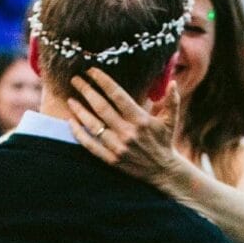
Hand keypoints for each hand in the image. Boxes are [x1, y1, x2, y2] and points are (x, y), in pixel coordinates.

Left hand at [66, 68, 182, 186]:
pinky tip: (71, 122)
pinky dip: (79, 133)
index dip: (103, 81)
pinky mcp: (111, 159)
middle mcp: (128, 132)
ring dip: (79, 110)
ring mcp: (118, 146)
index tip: (91, 71)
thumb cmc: (165, 141)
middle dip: (86, 91)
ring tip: (70, 99)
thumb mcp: (170, 120)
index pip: (117, 95)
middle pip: (101, 107)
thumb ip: (172, 100)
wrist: (163, 171)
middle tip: (75, 79)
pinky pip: (90, 145)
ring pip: (93, 125)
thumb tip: (173, 82)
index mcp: (140, 119)